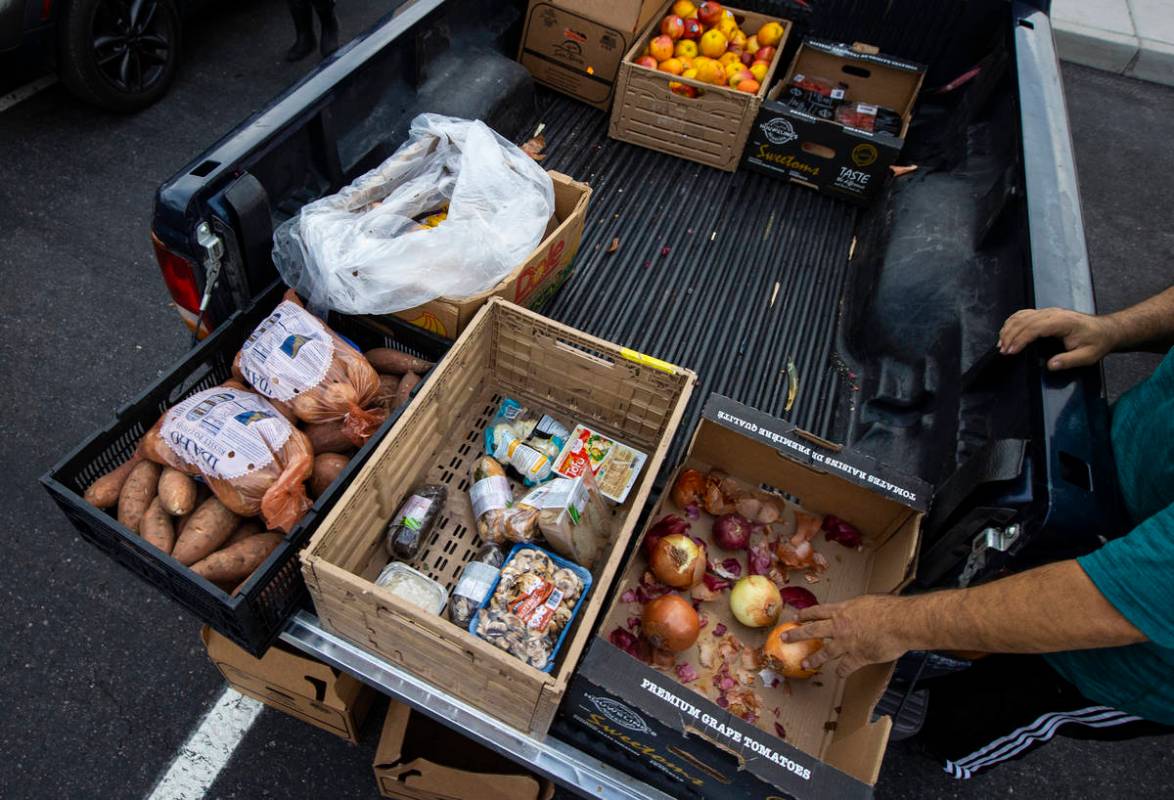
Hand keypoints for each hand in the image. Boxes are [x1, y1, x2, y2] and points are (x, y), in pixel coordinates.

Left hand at [783, 595, 912, 677]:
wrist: (900, 622)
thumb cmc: (888, 607)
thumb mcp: (867, 601)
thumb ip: (858, 607)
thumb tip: (858, 609)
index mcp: (842, 610)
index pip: (818, 611)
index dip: (806, 614)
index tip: (797, 617)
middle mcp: (839, 626)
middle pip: (812, 630)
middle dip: (796, 635)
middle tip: (785, 638)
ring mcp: (846, 643)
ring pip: (824, 652)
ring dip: (813, 659)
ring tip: (804, 664)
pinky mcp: (857, 657)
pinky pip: (845, 667)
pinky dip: (841, 671)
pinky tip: (838, 675)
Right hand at [998, 307, 1117, 369]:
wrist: (1106, 330)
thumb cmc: (1097, 341)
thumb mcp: (1088, 356)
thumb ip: (1069, 360)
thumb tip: (1051, 365)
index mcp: (1063, 322)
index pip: (1035, 327)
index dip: (1020, 339)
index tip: (1011, 351)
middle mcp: (1053, 314)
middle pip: (1024, 321)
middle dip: (1010, 336)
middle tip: (1003, 351)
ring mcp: (1048, 312)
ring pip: (1022, 316)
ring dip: (1009, 329)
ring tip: (1002, 344)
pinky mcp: (1045, 314)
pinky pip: (1024, 314)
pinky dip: (1012, 323)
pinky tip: (1007, 332)